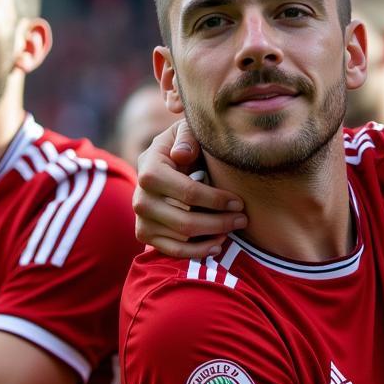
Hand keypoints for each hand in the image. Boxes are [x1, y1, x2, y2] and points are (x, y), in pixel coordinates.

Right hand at [132, 119, 246, 258]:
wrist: (165, 163)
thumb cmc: (184, 146)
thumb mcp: (186, 131)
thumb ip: (188, 137)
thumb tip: (182, 155)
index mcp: (150, 169)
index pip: (188, 193)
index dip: (217, 200)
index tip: (239, 202)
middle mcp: (140, 197)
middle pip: (186, 221)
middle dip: (221, 222)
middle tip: (243, 219)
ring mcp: (141, 218)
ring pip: (183, 238)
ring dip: (213, 236)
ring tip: (233, 228)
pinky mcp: (144, 234)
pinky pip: (173, 251)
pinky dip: (198, 251)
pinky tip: (217, 245)